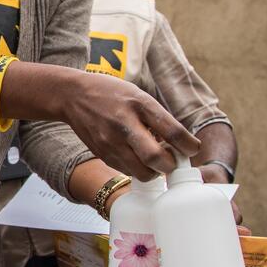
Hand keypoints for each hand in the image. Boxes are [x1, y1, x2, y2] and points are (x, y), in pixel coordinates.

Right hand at [60, 71, 200, 179]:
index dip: (189, 145)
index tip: (192, 149)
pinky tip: (137, 158)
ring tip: (155, 161)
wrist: (74, 96)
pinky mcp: (102, 154)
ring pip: (142, 172)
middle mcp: (125, 124)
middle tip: (173, 161)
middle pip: (156, 158)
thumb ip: (158, 118)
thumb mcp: (139, 95)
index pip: (173, 131)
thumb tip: (180, 145)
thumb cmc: (112, 94)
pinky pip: (127, 171)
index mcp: (139, 105)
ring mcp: (111, 142)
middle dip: (171, 165)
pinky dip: (138, 169)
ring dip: (155, 171)